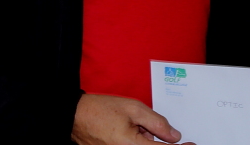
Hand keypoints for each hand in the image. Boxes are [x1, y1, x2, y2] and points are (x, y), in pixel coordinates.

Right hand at [72, 94, 192, 144]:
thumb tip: (174, 136)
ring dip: (147, 142)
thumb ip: (157, 123)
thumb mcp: (133, 108)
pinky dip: (137, 142)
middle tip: (158, 130)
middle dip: (160, 142)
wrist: (75, 117)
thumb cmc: (101, 110)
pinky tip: (130, 131)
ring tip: (136, 126)